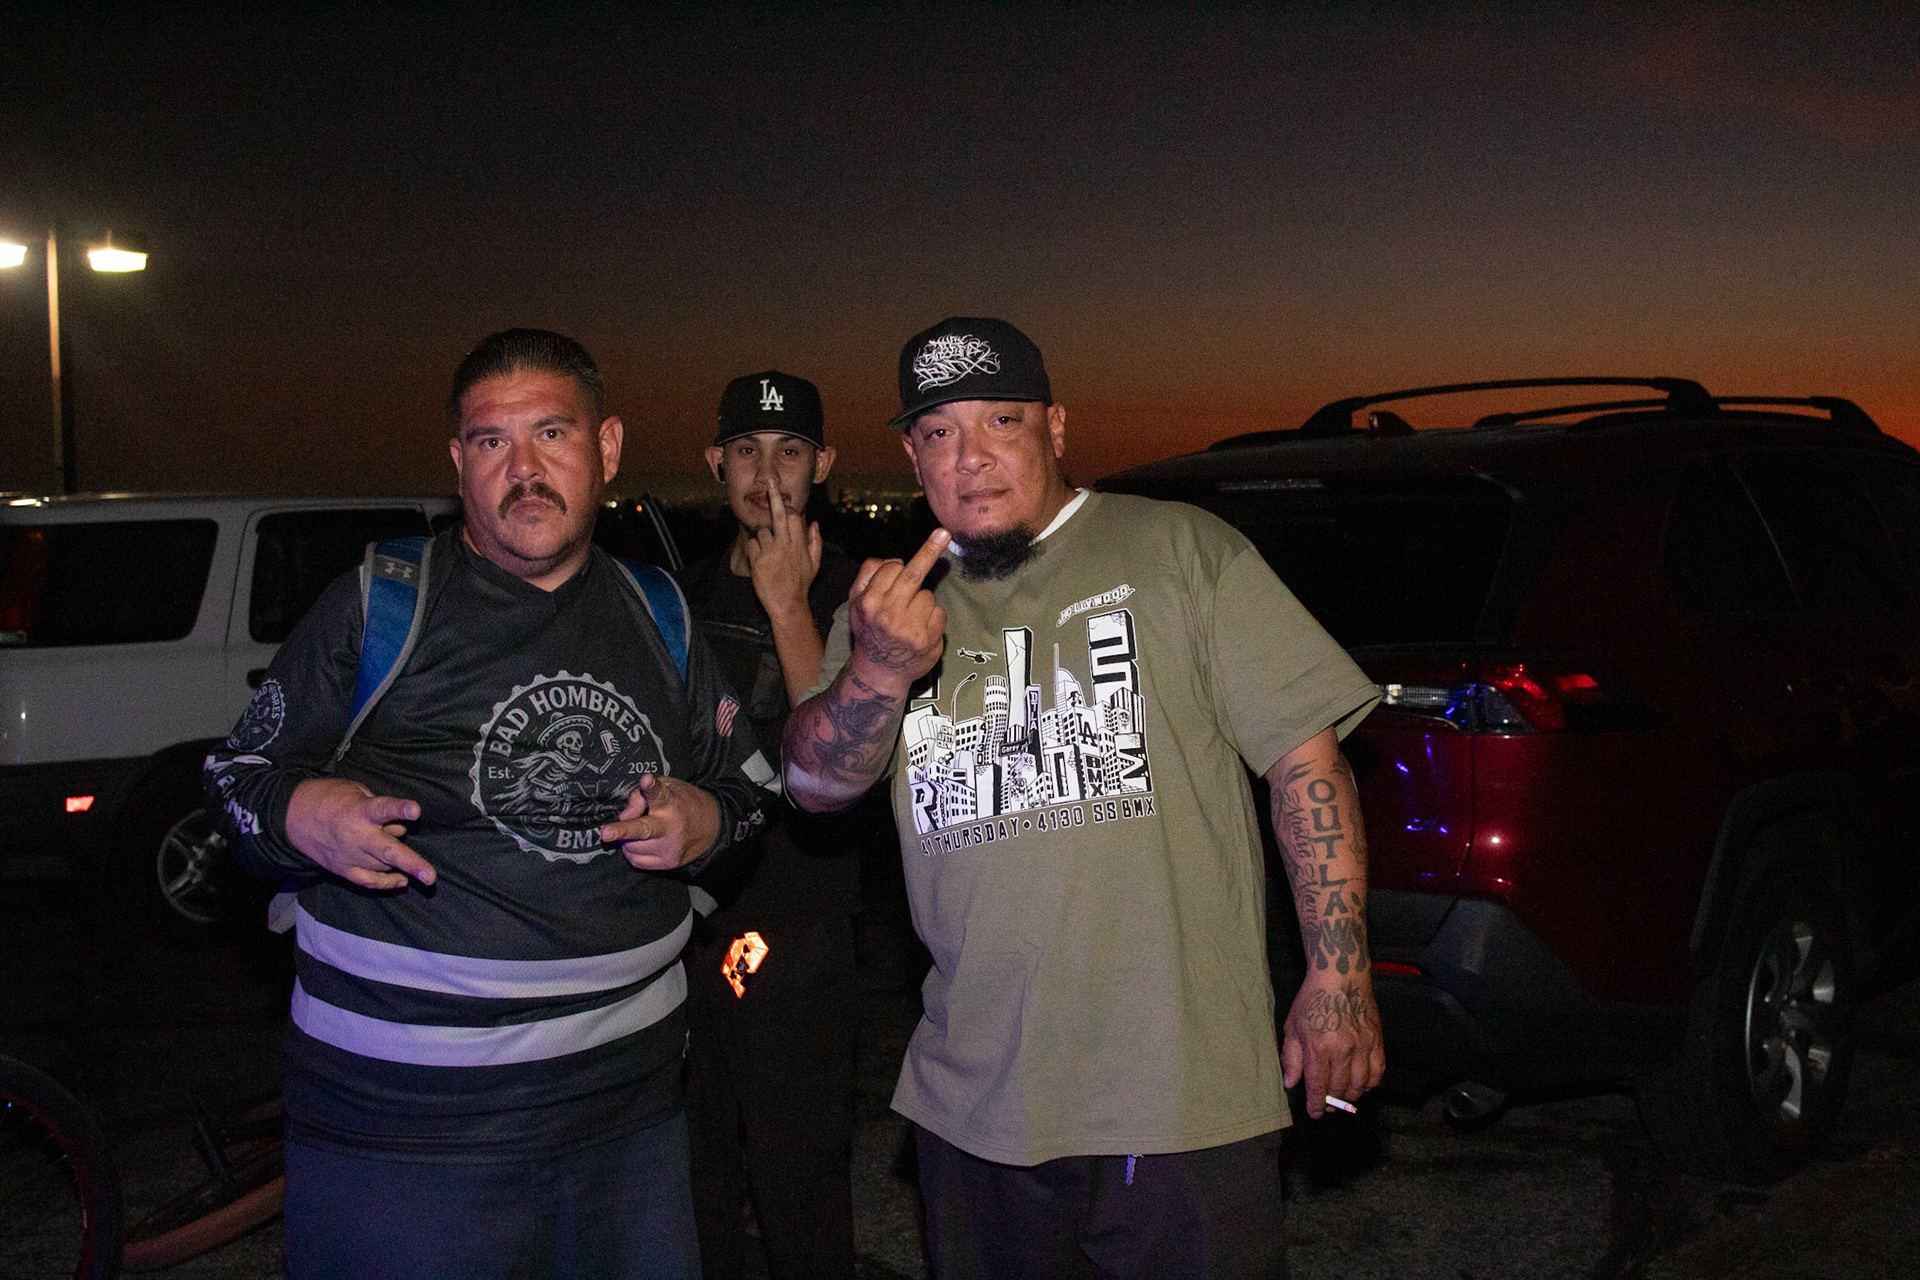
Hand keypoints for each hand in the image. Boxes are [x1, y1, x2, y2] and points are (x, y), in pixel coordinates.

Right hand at [286, 776, 435, 890]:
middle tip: (430, 877)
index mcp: (360, 810)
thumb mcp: (355, 790)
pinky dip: (386, 883)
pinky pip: (368, 881)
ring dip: (400, 864)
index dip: (399, 809)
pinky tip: (402, 881)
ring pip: (383, 866)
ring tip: (416, 866)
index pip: (383, 809)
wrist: (292, 816)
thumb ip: (378, 807)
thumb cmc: (329, 798)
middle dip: (411, 863)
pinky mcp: (343, 869)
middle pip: (388, 851)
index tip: (416, 810)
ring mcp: (350, 856)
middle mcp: (357, 836)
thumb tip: (398, 825)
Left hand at [601, 773, 721, 870]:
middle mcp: (670, 827)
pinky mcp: (668, 863)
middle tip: (606, 833)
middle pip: (642, 829)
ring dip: (627, 840)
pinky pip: (636, 861)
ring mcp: (669, 848)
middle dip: (623, 831)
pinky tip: (642, 843)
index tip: (646, 780)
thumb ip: (641, 795)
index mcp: (670, 802)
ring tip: (638, 831)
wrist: (712, 828)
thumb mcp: (668, 787)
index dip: (650, 786)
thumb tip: (624, 816)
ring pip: (632, 847)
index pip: (659, 793)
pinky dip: (632, 852)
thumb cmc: (683, 803)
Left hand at [744, 480, 822, 619]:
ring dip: (763, 537)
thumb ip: (815, 541)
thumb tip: (814, 522)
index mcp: (800, 545)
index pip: (793, 517)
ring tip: (769, 554)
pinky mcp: (758, 561)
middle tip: (770, 483)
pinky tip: (762, 561)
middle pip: (779, 515)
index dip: (787, 507)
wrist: (787, 604)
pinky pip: (753, 544)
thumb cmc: (801, 584)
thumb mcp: (814, 563)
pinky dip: (755, 549)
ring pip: (762, 531)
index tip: (783, 501)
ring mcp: (771, 553)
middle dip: (774, 497)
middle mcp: (786, 546)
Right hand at [847, 528, 950, 692]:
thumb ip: (868, 575)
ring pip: (927, 595)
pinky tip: (921, 630)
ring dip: (922, 603)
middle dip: (929, 550)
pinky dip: (934, 618)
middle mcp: (887, 614)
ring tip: (909, 620)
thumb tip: (896, 559)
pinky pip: (939, 612)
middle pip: (913, 574)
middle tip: (944, 533)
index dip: (897, 568)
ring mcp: (909, 628)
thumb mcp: (856, 602)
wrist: (878, 671)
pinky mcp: (928, 639)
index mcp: (868, 602)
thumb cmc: (869, 630)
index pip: (892, 568)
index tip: (919, 546)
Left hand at [1282, 972, 1384, 1117]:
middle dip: (1332, 1103)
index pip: (1318, 1087)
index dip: (1316, 1105)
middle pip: (1340, 1090)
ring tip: (1342, 1097)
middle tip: (1326, 1106)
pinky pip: (1378, 1073)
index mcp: (1319, 1048)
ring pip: (1360, 1086)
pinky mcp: (1377, 1042)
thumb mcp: (1293, 1027)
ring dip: (1350, 1097)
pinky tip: (1361, 1085)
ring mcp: (1363, 1047)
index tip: (1314, 1113)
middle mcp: (1343, 1051)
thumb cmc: (1312, 1000)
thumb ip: (1292, 1058)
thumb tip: (1291, 1084)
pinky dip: (1370, 1085)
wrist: (1341, 977)